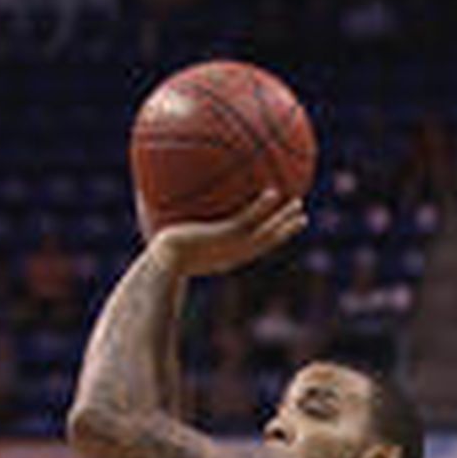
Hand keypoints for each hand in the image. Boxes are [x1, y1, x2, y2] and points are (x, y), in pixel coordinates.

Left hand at [145, 187, 306, 279]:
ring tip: (299, 205)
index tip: (280, 228)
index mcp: (225, 258)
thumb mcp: (167, 237)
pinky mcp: (225, 239)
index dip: (269, 237)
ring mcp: (230, 248)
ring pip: (265, 234)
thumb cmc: (159, 258)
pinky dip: (262, 209)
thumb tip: (155, 193)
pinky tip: (273, 192)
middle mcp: (232, 255)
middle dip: (284, 230)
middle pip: (266, 242)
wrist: (161, 264)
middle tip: (301, 216)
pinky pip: (248, 221)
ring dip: (283, 221)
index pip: (251, 248)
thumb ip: (169, 216)